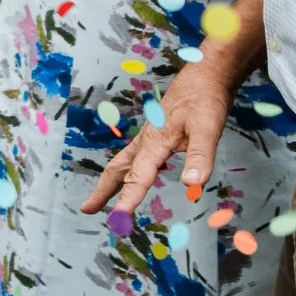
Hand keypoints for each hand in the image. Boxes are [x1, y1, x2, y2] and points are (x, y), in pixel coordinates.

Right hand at [81, 57, 237, 216]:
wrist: (204, 75)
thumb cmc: (205, 101)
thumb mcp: (207, 129)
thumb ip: (199, 157)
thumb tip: (191, 185)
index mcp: (155, 142)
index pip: (138, 177)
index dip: (127, 199)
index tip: (117, 219)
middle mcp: (147, 141)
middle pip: (117, 169)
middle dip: (103, 191)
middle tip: (87, 209)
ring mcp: (150, 136)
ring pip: (123, 162)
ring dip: (111, 182)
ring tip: (101, 198)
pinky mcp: (158, 133)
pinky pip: (135, 157)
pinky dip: (127, 171)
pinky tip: (135, 175)